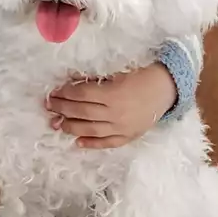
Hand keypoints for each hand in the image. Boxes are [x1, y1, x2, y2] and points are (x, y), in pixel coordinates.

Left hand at [47, 63, 176, 148]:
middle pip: (82, 112)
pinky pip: (107, 143)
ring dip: (71, 127)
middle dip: (63, 108)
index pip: (82, 95)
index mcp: (113, 94)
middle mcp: (115, 113)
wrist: (168, 88)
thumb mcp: (118, 72)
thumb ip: (96, 79)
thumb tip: (72, 82)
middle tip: (50, 106)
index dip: (65, 93)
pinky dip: (91, 144)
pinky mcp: (128, 136)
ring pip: (90, 130)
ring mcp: (122, 127)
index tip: (54, 92)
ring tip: (57, 124)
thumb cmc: (142, 75)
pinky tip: (78, 143)